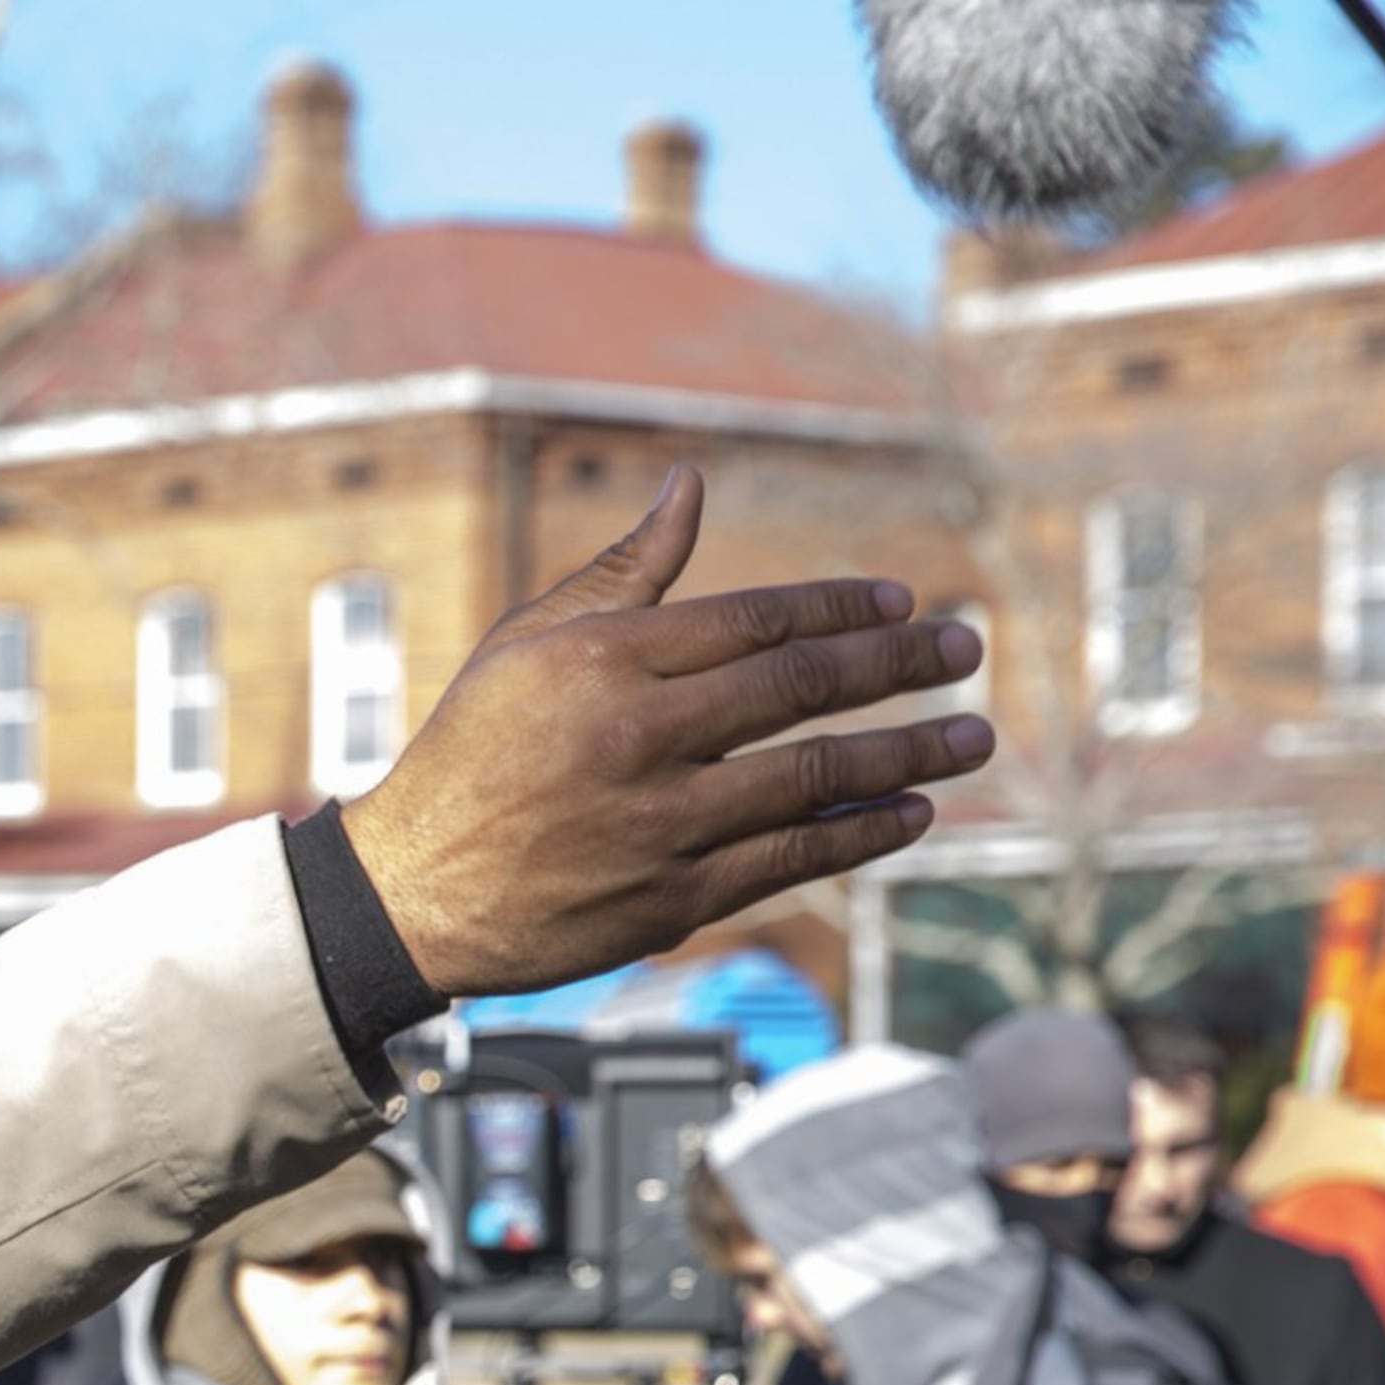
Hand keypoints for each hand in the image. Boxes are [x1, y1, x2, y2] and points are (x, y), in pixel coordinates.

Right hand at [343, 466, 991, 997]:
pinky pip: (791, 857)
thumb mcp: (528, 644)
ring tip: (972, 736)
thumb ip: (623, 571)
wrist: (413, 892)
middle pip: (802, 688)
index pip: (756, 620)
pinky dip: (859, 832)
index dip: (841, 608)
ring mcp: (661, 822)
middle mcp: (640, 735)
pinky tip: (907, 811)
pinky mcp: (672, 898)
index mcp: (605, 660)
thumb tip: (689, 486)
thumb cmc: (471, 753)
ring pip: (815, 776)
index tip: (902, 606)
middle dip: (900, 666)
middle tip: (967, 652)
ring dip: (907, 753)